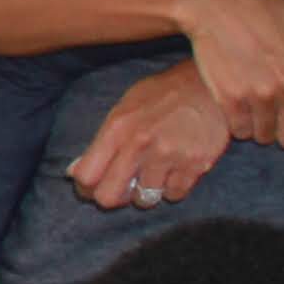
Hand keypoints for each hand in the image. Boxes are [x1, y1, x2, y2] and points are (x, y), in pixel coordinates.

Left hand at [65, 64, 234, 216]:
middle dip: (113, 197)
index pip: (86, 175)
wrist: (209, 84)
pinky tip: (176, 169)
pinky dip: (173, 188)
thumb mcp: (125, 107)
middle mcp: (140, 143)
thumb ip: (102, 141)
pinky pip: (174, 195)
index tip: (93, 187)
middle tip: (123, 189)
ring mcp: (169, 155)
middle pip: (109, 197)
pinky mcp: (196, 164)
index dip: (86, 188)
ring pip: (144, 199)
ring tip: (154, 173)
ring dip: (147, 192)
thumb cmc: (163, 95)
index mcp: (117, 127)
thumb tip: (74, 172)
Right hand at [170, 0, 283, 145]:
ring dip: (259, 126)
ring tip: (253, 104)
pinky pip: (240, 131)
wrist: (220, 4)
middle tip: (273, 113)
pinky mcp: (231, 98)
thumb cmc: (269, 13)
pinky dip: (237, 122)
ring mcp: (261, 94)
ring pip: (265, 137)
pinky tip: (237, 102)